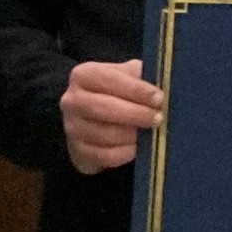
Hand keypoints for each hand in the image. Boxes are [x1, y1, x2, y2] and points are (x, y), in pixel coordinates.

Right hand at [58, 58, 162, 174]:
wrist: (93, 122)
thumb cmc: (115, 94)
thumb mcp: (125, 77)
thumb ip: (138, 75)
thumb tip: (159, 80)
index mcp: (83, 75)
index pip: (109, 79)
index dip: (135, 89)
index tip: (159, 98)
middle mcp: (72, 100)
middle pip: (102, 107)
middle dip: (135, 114)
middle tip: (158, 118)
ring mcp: (72, 127)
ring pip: (104, 134)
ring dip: (131, 135)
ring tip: (150, 133)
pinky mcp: (79, 151)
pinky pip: (105, 155)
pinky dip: (124, 153)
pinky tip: (137, 148)